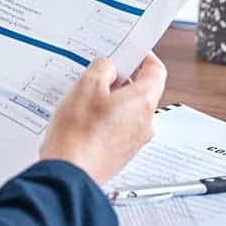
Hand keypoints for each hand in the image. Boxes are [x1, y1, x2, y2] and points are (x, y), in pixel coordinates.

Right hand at [39, 54, 166, 184]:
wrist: (69, 173)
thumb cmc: (78, 133)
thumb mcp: (87, 85)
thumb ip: (103, 68)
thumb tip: (109, 69)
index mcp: (143, 102)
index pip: (156, 71)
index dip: (144, 57)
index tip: (132, 52)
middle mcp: (145, 122)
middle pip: (142, 91)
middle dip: (123, 80)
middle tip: (100, 75)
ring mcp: (134, 141)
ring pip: (129, 111)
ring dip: (113, 101)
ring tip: (86, 100)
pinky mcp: (121, 154)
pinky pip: (119, 128)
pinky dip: (107, 120)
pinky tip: (85, 120)